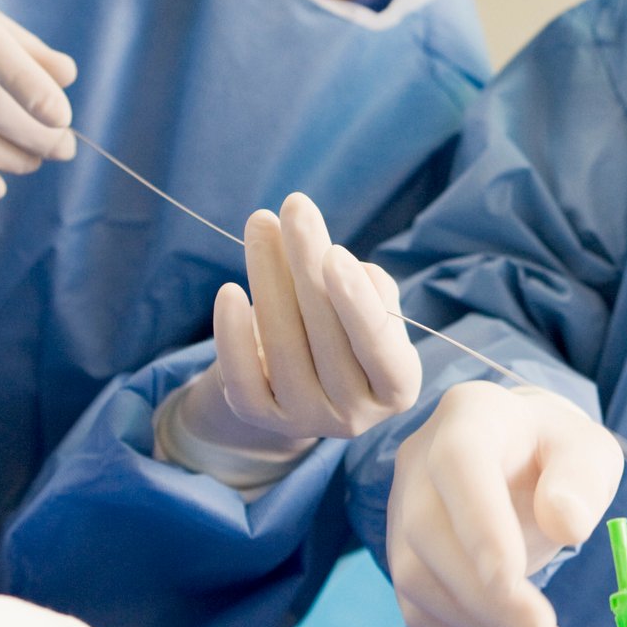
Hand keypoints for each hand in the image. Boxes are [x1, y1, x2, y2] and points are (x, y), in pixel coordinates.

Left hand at [190, 193, 420, 454]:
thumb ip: (369, 289)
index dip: (357, 303)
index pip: (380, 347)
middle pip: (326, 336)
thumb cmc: (349, 330)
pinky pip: (242, 378)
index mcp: (397, 388)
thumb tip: (333, 264)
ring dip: (268, 277)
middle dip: (308, 263)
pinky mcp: (261, 418)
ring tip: (262, 223)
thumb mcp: (372, 311)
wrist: (303, 383)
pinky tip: (229, 291)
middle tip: (295, 207)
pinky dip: (233, 335)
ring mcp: (306, 420)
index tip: (334, 253)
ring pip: (283, 347)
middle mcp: (355, 414)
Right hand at [387, 381, 620, 626]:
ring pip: (416, 578)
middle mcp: (420, 459)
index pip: (458, 465)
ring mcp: (402, 508)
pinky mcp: (403, 554)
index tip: (513, 583)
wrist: (519, 455)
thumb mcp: (590, 449)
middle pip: (429, 533)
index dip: (478, 525)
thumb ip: (583, 478)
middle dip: (486, 600)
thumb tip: (564, 523)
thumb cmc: (557, 452)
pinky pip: (417, 607)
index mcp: (470, 416)